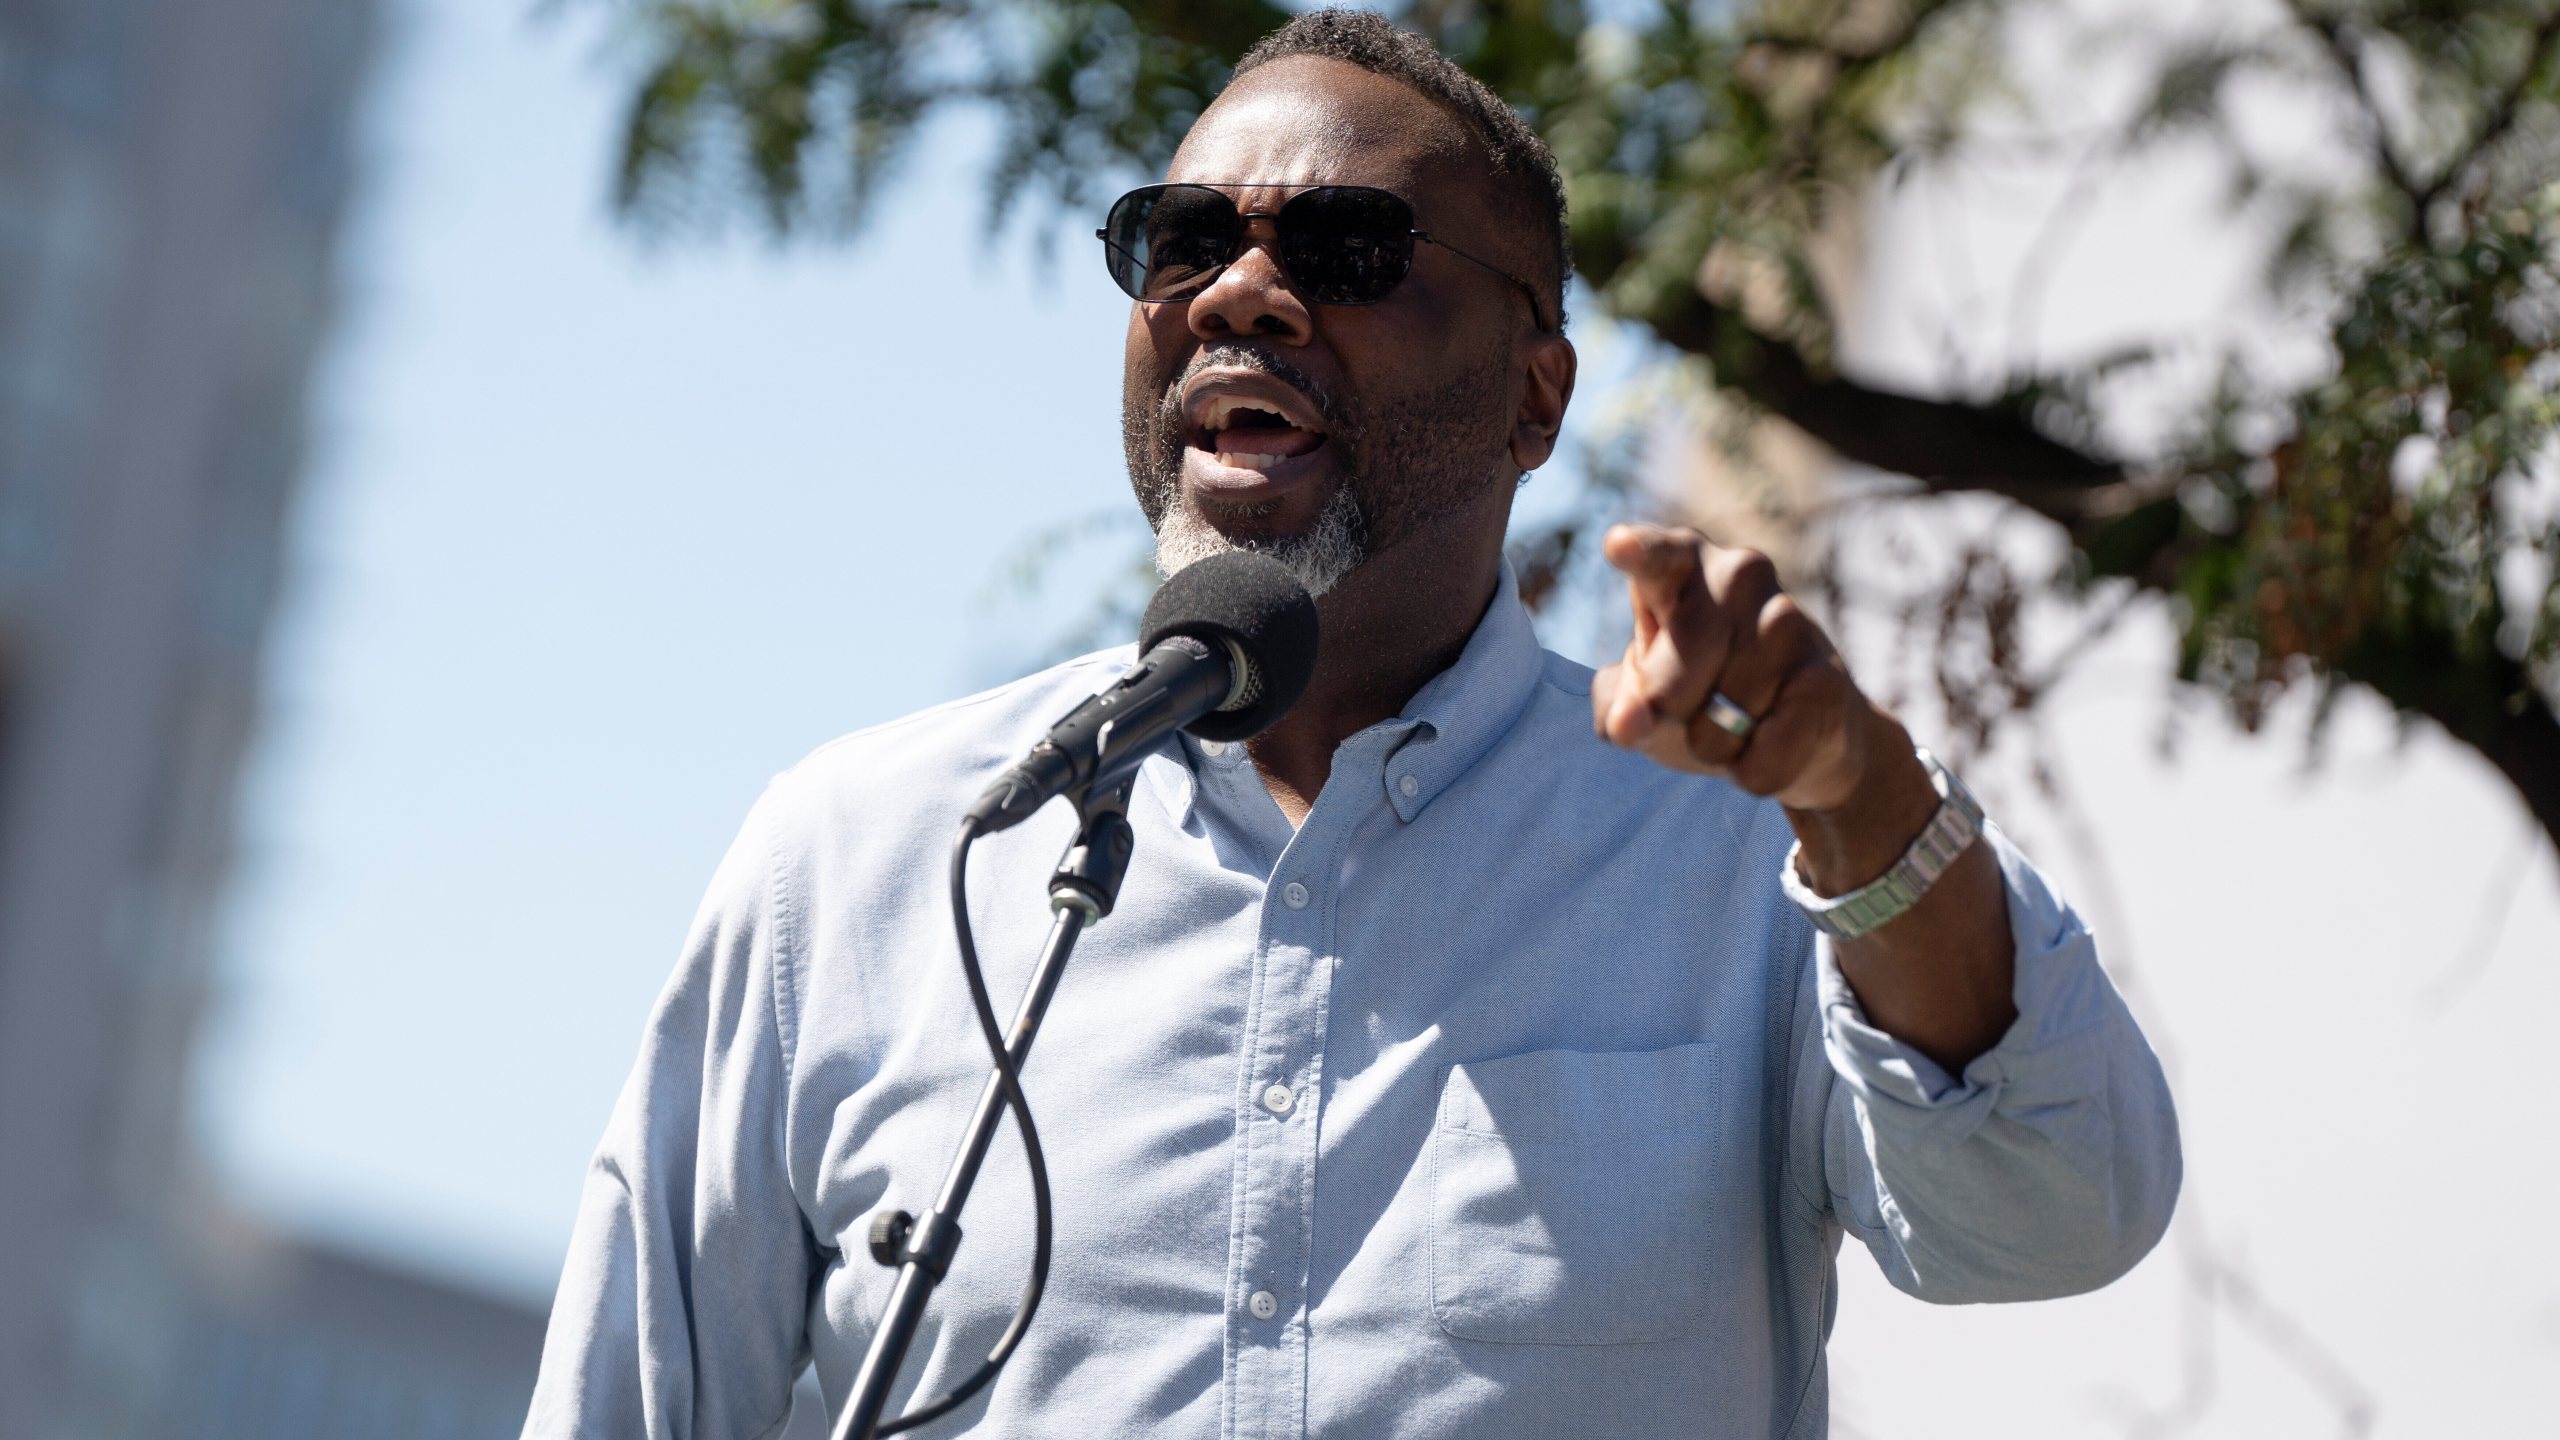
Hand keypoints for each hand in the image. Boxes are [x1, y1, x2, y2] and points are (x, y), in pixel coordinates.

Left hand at [1590, 523, 1905, 822]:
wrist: (1803, 737)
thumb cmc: (1703, 700)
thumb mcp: (1646, 699)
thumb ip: (1619, 706)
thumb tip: (1628, 726)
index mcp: (1681, 565)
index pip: (1656, 557)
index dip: (1638, 554)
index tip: (1617, 546)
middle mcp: (1739, 574)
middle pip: (1672, 678)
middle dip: (1670, 716)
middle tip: (1692, 709)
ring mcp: (1789, 619)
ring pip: (1719, 722)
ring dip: (1716, 747)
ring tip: (1740, 722)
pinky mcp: (1828, 677)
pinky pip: (1765, 753)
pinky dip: (1754, 771)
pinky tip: (1775, 741)